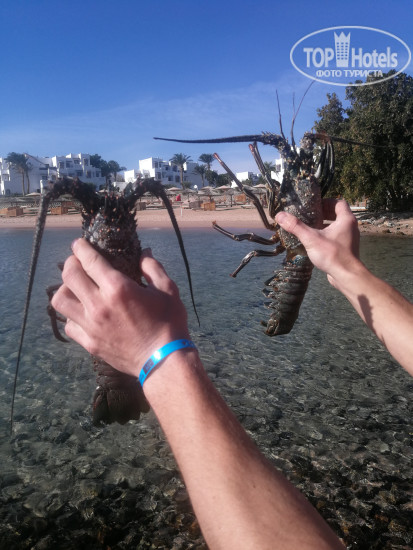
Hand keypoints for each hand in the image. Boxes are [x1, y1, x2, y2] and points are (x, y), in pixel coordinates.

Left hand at [51, 239, 189, 376]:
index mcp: (118, 288)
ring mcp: (91, 326)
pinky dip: (72, 315)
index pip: (89, 260)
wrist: (163, 361)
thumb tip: (144, 252)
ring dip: (65, 289)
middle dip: (71, 263)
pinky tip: (83, 313)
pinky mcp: (90, 343)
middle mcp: (98, 305)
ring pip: (60, 301)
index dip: (80, 248)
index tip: (79, 243)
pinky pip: (69, 325)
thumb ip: (153, 268)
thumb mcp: (168, 290)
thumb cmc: (169, 324)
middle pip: (69, 276)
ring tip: (76, 288)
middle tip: (78, 262)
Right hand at [275, 199, 361, 287]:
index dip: (326, 202)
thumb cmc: (333, 255)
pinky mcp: (346, 249)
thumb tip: (280, 215)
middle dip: (324, 213)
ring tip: (311, 227)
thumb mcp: (311, 238)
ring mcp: (350, 239)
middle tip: (310, 216)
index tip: (314, 206)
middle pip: (338, 214)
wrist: (347, 276)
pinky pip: (337, 237)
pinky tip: (316, 242)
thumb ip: (296, 226)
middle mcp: (351, 227)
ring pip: (337, 226)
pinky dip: (327, 235)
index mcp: (346, 220)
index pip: (339, 203)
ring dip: (325, 225)